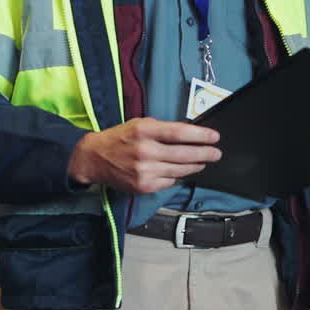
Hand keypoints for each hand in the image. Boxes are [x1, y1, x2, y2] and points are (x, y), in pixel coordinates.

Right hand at [68, 117, 220, 194]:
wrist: (94, 158)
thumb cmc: (119, 138)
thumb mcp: (139, 124)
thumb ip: (162, 129)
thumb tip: (189, 135)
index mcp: (144, 131)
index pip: (179, 133)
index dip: (200, 136)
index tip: (214, 137)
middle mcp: (145, 151)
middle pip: (183, 154)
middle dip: (205, 154)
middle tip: (216, 153)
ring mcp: (144, 171)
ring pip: (179, 170)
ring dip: (195, 166)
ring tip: (204, 162)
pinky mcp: (143, 186)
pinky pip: (169, 182)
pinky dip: (179, 176)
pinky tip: (184, 171)